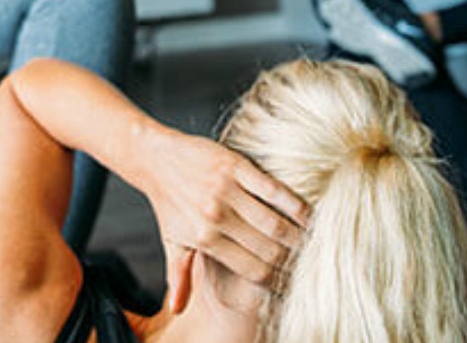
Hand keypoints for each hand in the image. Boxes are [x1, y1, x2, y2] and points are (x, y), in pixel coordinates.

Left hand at [142, 128, 308, 311]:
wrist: (154, 158)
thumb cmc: (167, 201)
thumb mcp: (172, 240)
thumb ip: (180, 274)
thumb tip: (179, 309)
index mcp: (204, 239)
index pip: (252, 270)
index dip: (276, 280)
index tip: (291, 281)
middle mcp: (216, 217)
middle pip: (268, 249)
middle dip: (291, 259)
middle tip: (309, 261)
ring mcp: (226, 190)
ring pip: (274, 222)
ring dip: (298, 235)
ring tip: (313, 241)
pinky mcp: (234, 166)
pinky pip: (272, 189)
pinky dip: (293, 203)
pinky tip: (307, 213)